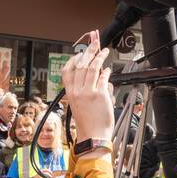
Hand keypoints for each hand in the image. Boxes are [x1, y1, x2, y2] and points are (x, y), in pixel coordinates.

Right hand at [63, 30, 113, 148]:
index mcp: (70, 92)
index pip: (67, 69)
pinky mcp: (100, 94)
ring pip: (93, 67)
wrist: (93, 136)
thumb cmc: (87, 122)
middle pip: (81, 64)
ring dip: (99, 56)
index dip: (75, 57)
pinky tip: (109, 69)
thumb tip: (98, 73)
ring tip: (104, 51)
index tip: (80, 52)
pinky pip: (103, 77)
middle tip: (95, 41)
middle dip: (88, 50)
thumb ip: (85, 88)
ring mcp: (88, 92)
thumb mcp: (79, 104)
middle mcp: (77, 91)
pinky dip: (107, 71)